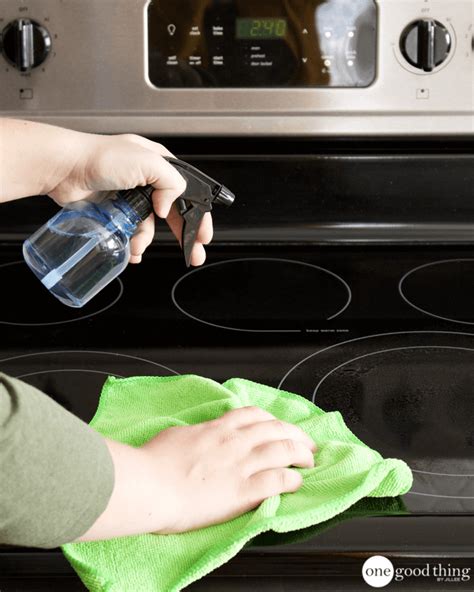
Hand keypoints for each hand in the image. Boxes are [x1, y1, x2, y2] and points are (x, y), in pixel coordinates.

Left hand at [50, 133, 212, 266]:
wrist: (65, 169)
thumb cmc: (100, 157)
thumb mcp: (147, 162)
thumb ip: (170, 182)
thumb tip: (169, 207)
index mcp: (159, 165)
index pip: (187, 193)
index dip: (198, 216)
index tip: (203, 235)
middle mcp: (146, 181)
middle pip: (173, 213)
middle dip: (184, 236)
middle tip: (193, 254)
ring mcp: (129, 197)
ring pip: (149, 227)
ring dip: (146, 241)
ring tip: (138, 248)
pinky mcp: (114, 210)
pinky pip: (130, 231)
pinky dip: (131, 243)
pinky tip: (130, 249)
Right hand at [142, 406, 315, 533]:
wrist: (149, 486)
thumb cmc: (152, 463)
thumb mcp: (175, 436)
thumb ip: (193, 435)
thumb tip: (196, 436)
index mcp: (217, 428)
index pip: (253, 415)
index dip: (272, 420)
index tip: (280, 426)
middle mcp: (234, 442)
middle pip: (276, 429)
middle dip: (296, 435)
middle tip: (306, 442)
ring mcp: (241, 465)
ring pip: (284, 450)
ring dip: (302, 455)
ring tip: (310, 461)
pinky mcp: (243, 491)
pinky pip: (278, 480)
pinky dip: (293, 480)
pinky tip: (298, 483)